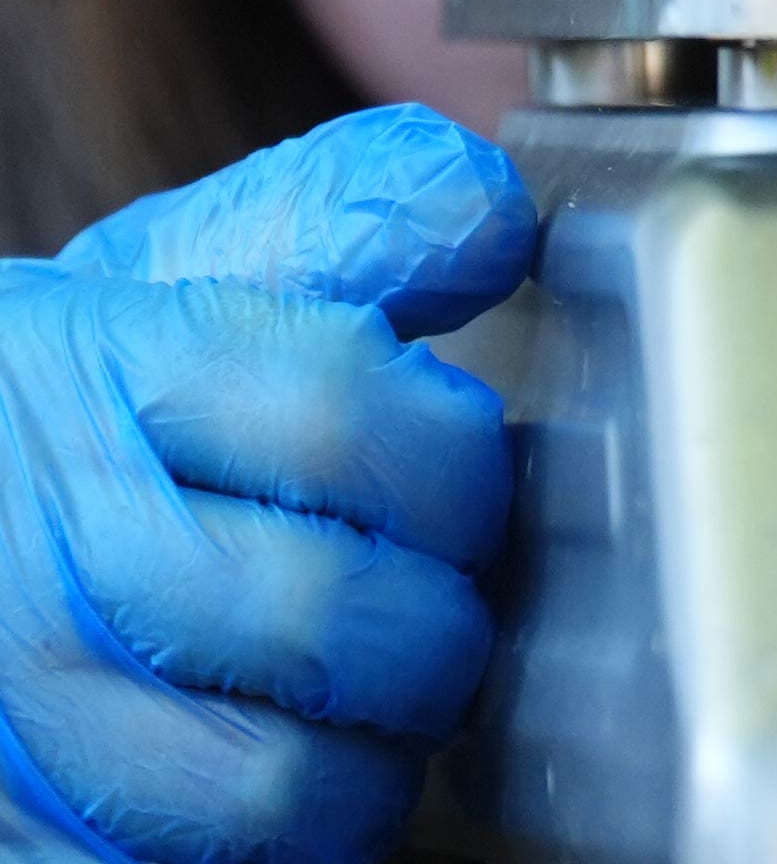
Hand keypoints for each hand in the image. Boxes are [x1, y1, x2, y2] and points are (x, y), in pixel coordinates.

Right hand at [0, 104, 536, 863]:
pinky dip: (276, 848)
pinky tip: (282, 769)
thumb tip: (490, 214)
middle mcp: (44, 550)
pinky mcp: (15, 833)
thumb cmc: (91, 389)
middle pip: (335, 623)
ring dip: (368, 761)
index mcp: (105, 374)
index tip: (466, 476)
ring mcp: (14, 710)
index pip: (354, 420)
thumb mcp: (199, 263)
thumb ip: (359, 218)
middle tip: (433, 605)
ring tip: (368, 704)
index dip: (461, 466)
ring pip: (272, 794)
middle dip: (439, 626)